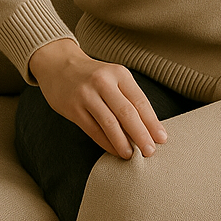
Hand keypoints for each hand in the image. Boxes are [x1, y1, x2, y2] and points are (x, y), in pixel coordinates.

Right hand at [28, 39, 167, 158]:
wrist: (59, 65)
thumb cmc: (93, 76)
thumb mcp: (114, 77)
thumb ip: (128, 98)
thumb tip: (147, 127)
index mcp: (120, 73)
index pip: (140, 101)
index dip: (152, 121)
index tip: (162, 138)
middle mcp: (104, 82)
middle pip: (127, 112)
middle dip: (141, 134)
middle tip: (150, 151)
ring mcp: (87, 95)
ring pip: (109, 123)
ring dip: (123, 142)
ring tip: (132, 155)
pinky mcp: (73, 108)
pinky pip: (93, 130)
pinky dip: (106, 142)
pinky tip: (115, 150)